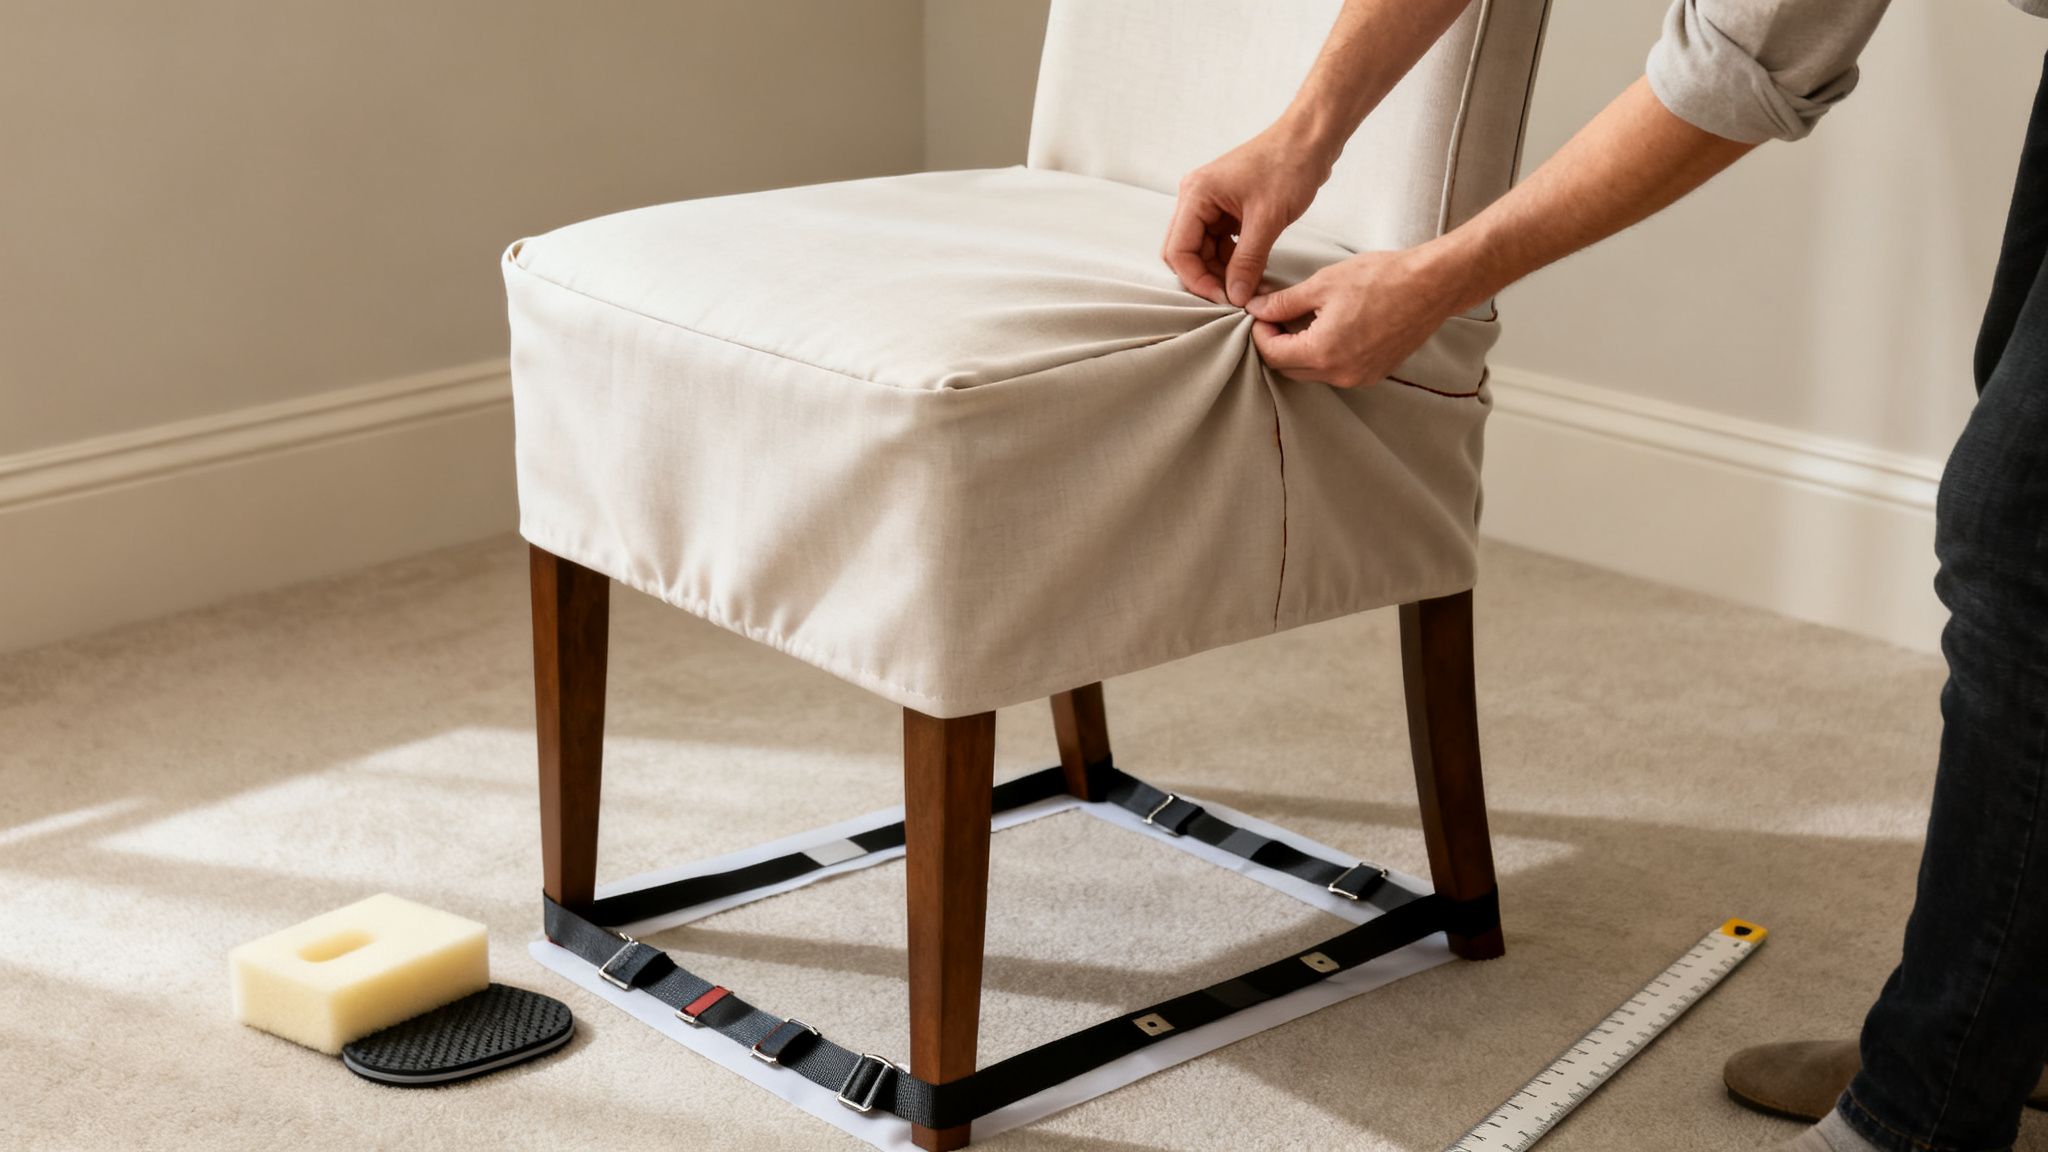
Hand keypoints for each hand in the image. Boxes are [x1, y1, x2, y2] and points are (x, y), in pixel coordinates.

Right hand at [1162, 123, 1333, 306]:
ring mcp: (1211, 203)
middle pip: (1186, 253)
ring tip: (1250, 288)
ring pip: (1204, 251)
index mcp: (1196, 195)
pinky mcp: (1227, 209)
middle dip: (1208, 278)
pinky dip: (1234, 261)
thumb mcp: (1267, 219)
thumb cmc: (1288, 165)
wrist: (1310, 140)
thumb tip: (1235, 296)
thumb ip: (1248, 261)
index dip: (1197, 280)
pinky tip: (1254, 273)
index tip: (1224, 299)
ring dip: (1223, 272)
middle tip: (1235, 298)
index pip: (1178, 251)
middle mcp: (1196, 199)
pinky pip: (1221, 243)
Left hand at [1247, 244, 1471, 388]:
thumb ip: (1284, 302)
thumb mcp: (1323, 284)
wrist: (1431, 285)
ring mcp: (1359, 378)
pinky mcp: (1374, 373)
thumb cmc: (1381, 279)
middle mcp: (1340, 374)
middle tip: (1276, 317)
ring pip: (1312, 373)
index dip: (1260, 334)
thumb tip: (1256, 308)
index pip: (1272, 355)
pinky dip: (1324, 356)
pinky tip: (1328, 329)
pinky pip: (1336, 372)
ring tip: (1302, 321)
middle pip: (1289, 369)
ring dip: (1300, 352)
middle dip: (1276, 345)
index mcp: (1323, 352)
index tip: (1260, 315)